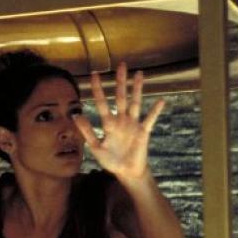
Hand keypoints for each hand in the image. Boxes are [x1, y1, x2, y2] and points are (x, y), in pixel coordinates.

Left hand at [73, 62, 163, 182]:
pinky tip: (161, 101)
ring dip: (137, 89)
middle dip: (120, 82)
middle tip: (121, 65)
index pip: (102, 103)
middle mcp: (121, 120)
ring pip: (135, 103)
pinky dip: (155, 111)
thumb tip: (76, 116)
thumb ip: (87, 132)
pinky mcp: (143, 132)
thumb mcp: (96, 148)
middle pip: (120, 97)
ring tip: (139, 74)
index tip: (94, 74)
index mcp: (109, 124)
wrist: (127, 172)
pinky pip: (150, 120)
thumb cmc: (111, 161)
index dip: (98, 89)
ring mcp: (133, 124)